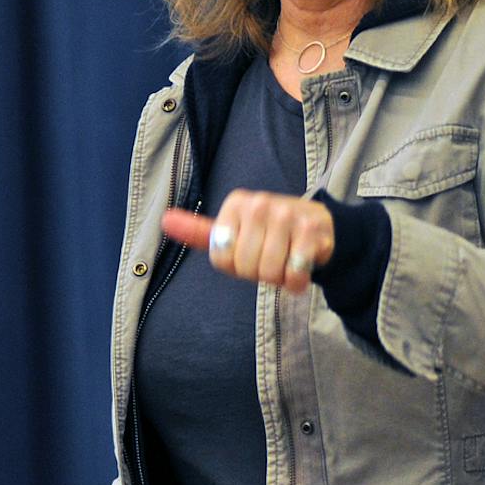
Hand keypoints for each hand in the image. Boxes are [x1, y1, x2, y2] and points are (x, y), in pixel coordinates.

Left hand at [165, 191, 332, 295]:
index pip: (221, 257)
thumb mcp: (234, 231)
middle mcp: (260, 203)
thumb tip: (165, 220)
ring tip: (287, 262)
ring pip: (269, 271)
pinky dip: (297, 281)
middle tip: (272, 259)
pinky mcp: (310, 229)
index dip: (237, 266)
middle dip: (259, 273)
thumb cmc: (270, 234)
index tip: (251, 252)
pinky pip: (294, 272)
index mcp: (237, 203)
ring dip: (280, 278)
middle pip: (245, 266)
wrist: (319, 225)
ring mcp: (287, 214)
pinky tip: (301, 268)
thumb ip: (201, 231)